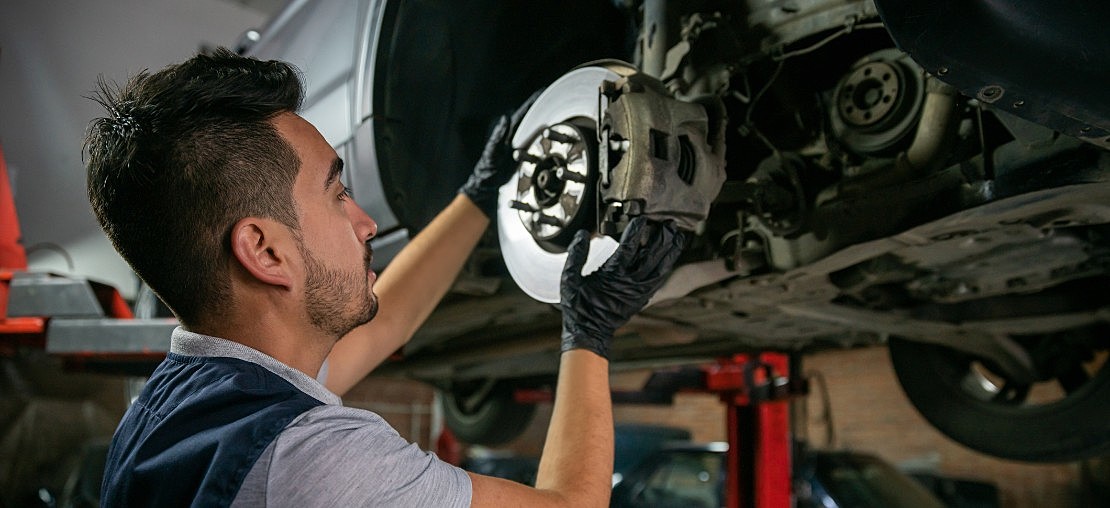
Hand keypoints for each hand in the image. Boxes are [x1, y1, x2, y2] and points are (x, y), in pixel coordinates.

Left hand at [458, 89, 541, 217]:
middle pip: (528, 118)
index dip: (531, 103)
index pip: (521, 114)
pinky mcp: (521, 154)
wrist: (487, 186)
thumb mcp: (492, 152)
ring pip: (531, 128)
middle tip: (550, 97)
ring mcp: (517, 145)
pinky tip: (548, 131)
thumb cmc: (487, 170)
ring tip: (553, 110)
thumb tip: (505, 119)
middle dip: (538, 107)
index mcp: (506, 133)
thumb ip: (498, 136)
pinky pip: (533, 141)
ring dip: (541, 119)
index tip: (541, 93)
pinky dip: (541, 134)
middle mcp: (512, 137)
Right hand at [559, 217, 685, 357]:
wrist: (589, 332)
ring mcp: (639, 291)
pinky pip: (659, 280)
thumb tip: (582, 235)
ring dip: (670, 252)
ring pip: (660, 268)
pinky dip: (667, 267)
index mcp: (612, 276)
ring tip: (678, 237)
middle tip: (669, 224)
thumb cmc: (579, 307)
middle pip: (652, 257)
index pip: (628, 249)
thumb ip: (576, 255)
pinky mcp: (642, 298)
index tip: (641, 219)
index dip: (636, 232)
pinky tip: (671, 257)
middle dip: (662, 239)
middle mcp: (629, 283)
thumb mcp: (569, 280)